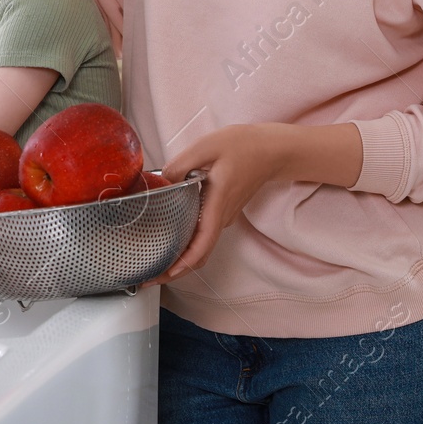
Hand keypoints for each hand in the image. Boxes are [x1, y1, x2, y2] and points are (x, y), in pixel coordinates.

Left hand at [142, 123, 300, 285]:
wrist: (273, 150)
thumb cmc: (243, 146)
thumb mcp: (206, 147)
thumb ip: (180, 164)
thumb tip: (161, 181)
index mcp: (217, 204)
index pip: (201, 244)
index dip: (182, 264)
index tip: (164, 275)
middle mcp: (221, 217)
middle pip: (199, 254)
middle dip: (175, 270)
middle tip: (149, 278)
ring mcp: (224, 216)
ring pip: (201, 246)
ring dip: (180, 259)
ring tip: (155, 262)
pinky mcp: (223, 212)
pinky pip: (204, 234)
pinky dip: (187, 245)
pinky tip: (170, 239)